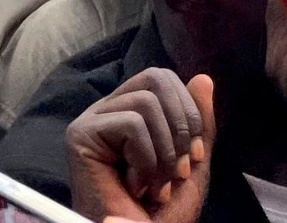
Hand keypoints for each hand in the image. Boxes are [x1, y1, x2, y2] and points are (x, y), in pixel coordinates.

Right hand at [66, 69, 213, 222]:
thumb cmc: (162, 214)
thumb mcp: (191, 166)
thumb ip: (197, 125)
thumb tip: (204, 78)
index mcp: (129, 111)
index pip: (161, 78)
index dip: (188, 110)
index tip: (193, 157)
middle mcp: (107, 109)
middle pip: (155, 80)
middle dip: (180, 129)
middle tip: (176, 171)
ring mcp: (91, 120)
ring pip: (146, 104)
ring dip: (164, 154)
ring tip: (154, 185)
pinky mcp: (81, 135)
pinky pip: (132, 125)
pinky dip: (147, 162)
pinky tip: (136, 186)